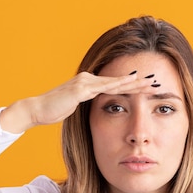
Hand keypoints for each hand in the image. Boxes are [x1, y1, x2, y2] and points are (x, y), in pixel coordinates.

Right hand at [0, 72, 154, 133]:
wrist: (36, 110)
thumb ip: (86, 107)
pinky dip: (119, 85)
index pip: (114, 85)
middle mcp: (89, 79)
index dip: (132, 86)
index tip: (147, 87)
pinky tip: (131, 83)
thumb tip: (95, 112)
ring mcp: (85, 82)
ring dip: (134, 82)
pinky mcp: (81, 89)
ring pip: (115, 82)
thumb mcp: (74, 109)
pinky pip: (104, 87)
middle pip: (119, 81)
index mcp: (89, 85)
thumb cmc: (53, 111)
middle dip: (139, 81)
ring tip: (150, 81)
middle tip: (156, 80)